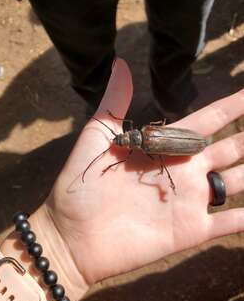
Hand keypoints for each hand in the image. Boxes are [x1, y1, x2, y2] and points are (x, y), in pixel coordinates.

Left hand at [45, 58, 243, 292]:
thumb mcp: (97, 137)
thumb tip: (121, 64)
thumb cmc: (82, 186)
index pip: (209, 121)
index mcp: (164, 147)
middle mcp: (183, 171)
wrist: (73, 235)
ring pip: (236, 182)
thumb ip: (115, 103)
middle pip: (231, 148)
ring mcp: (188, 202)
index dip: (234, 106)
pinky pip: (228, 223)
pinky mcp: (189, 231)